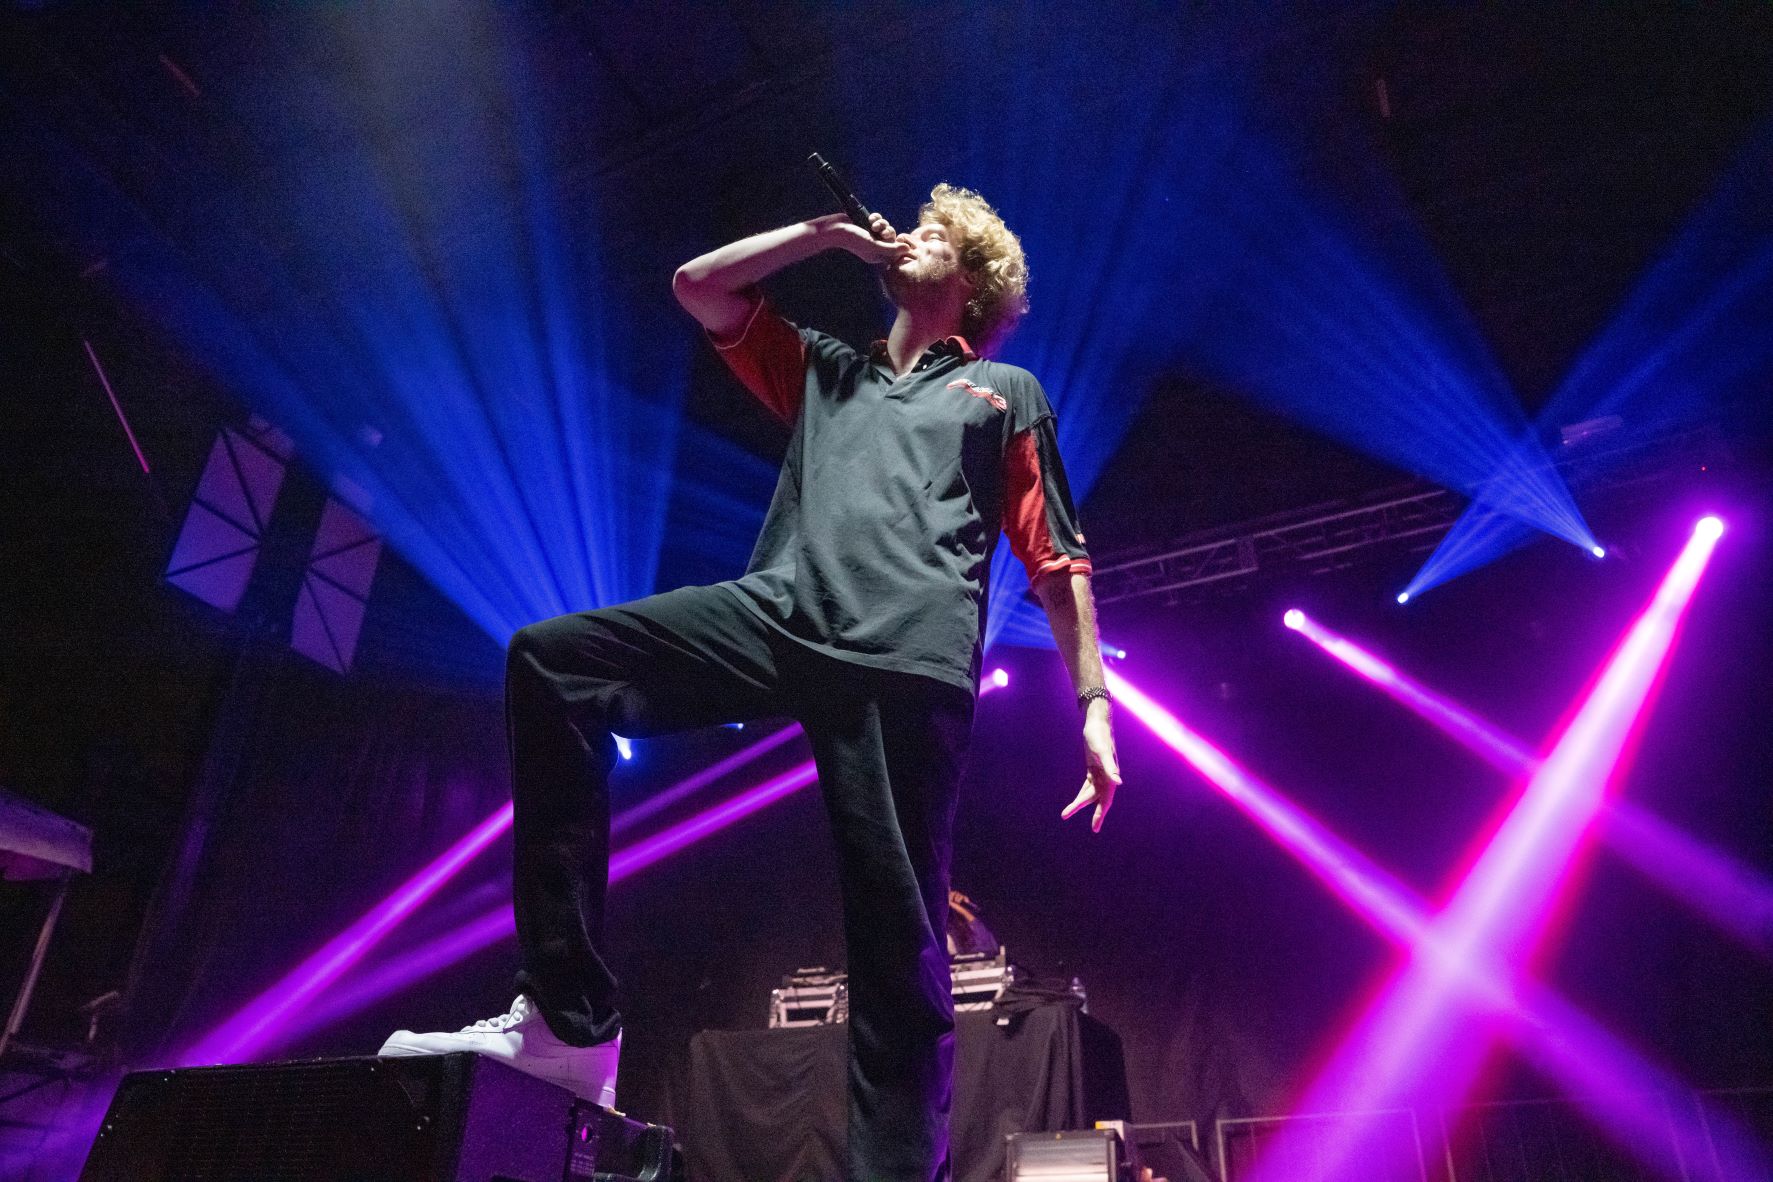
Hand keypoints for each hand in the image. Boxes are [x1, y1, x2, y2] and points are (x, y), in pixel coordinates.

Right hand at [813, 212, 911, 266]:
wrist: (836, 228)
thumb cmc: (854, 240)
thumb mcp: (874, 245)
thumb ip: (891, 249)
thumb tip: (907, 249)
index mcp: (877, 255)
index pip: (894, 252)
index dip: (898, 245)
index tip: (898, 239)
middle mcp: (874, 246)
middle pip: (891, 238)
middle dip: (889, 232)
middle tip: (883, 232)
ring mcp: (870, 235)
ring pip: (885, 227)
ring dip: (882, 223)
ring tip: (873, 224)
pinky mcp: (867, 225)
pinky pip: (878, 220)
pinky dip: (876, 218)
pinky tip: (870, 218)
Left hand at [1061, 702, 1121, 832]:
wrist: (1097, 722)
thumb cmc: (1099, 735)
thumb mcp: (1102, 751)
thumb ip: (1111, 767)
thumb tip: (1119, 783)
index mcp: (1111, 775)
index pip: (1106, 799)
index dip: (1101, 813)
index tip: (1095, 827)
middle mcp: (1107, 776)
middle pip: (1098, 799)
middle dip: (1091, 812)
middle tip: (1084, 825)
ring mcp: (1100, 772)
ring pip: (1091, 793)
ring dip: (1080, 803)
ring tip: (1066, 813)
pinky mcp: (1093, 768)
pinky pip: (1088, 785)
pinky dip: (1082, 794)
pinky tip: (1076, 801)